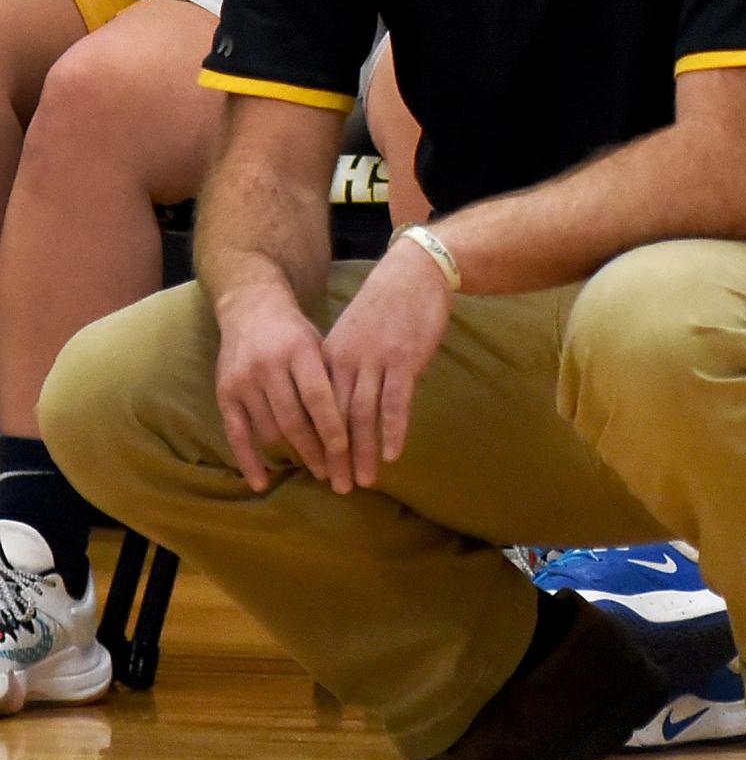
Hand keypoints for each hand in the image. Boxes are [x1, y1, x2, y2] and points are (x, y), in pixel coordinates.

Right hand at [214, 281, 347, 492]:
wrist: (249, 308)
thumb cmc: (294, 332)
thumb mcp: (318, 345)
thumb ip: (331, 380)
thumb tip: (357, 428)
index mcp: (298, 350)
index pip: (318, 398)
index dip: (333, 429)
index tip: (346, 455)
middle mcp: (268, 366)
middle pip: (294, 420)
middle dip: (316, 451)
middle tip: (335, 474)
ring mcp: (243, 381)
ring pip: (270, 430)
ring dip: (292, 455)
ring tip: (315, 470)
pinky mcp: (224, 393)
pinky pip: (236, 435)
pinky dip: (249, 461)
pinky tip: (262, 483)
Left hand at [321, 237, 453, 492]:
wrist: (413, 273)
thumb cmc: (386, 306)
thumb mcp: (354, 335)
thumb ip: (346, 368)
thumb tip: (343, 408)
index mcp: (330, 355)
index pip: (317, 407)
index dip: (317, 442)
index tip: (319, 469)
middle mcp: (346, 360)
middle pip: (335, 418)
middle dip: (336, 457)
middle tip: (338, 487)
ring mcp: (374, 360)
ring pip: (362, 415)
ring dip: (363, 452)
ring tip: (364, 481)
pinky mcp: (403, 359)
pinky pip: (395, 402)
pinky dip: (393, 430)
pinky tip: (393, 454)